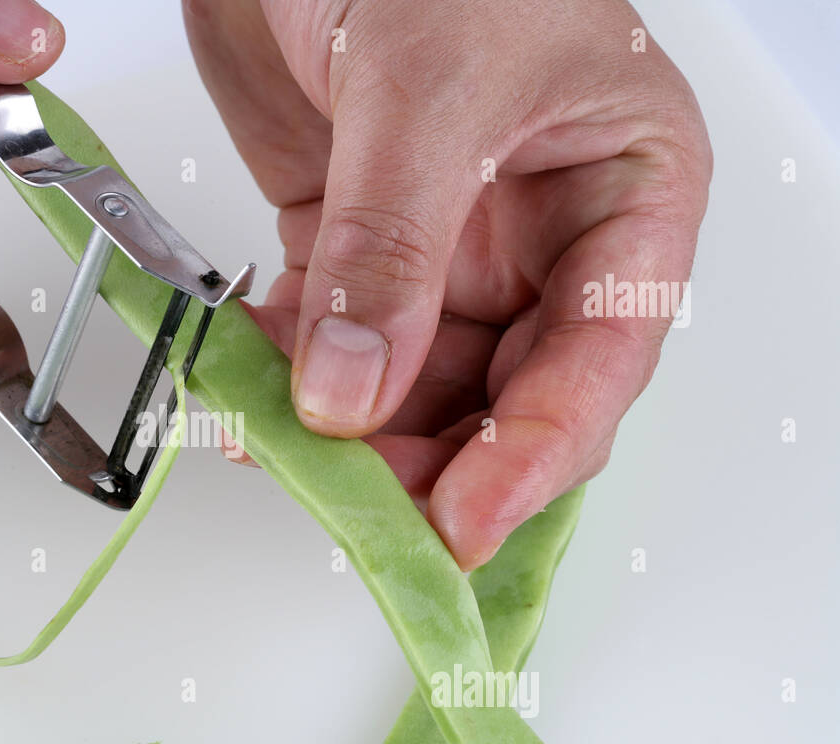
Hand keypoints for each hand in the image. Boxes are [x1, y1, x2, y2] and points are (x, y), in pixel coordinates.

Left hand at [183, 0, 711, 568]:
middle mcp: (537, 234)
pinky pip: (328, 338)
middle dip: (430, 459)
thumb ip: (394, 249)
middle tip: (362, 508)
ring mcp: (440, 244)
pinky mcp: (353, 240)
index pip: (599, 360)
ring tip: (286, 447)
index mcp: (622, 194)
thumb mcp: (431, 92)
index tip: (463, 523)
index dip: (534, 456)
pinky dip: (287, 371)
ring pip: (408, 384)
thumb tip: (355, 391)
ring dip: (346, 429)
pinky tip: (250, 384)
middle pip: (499, 394)